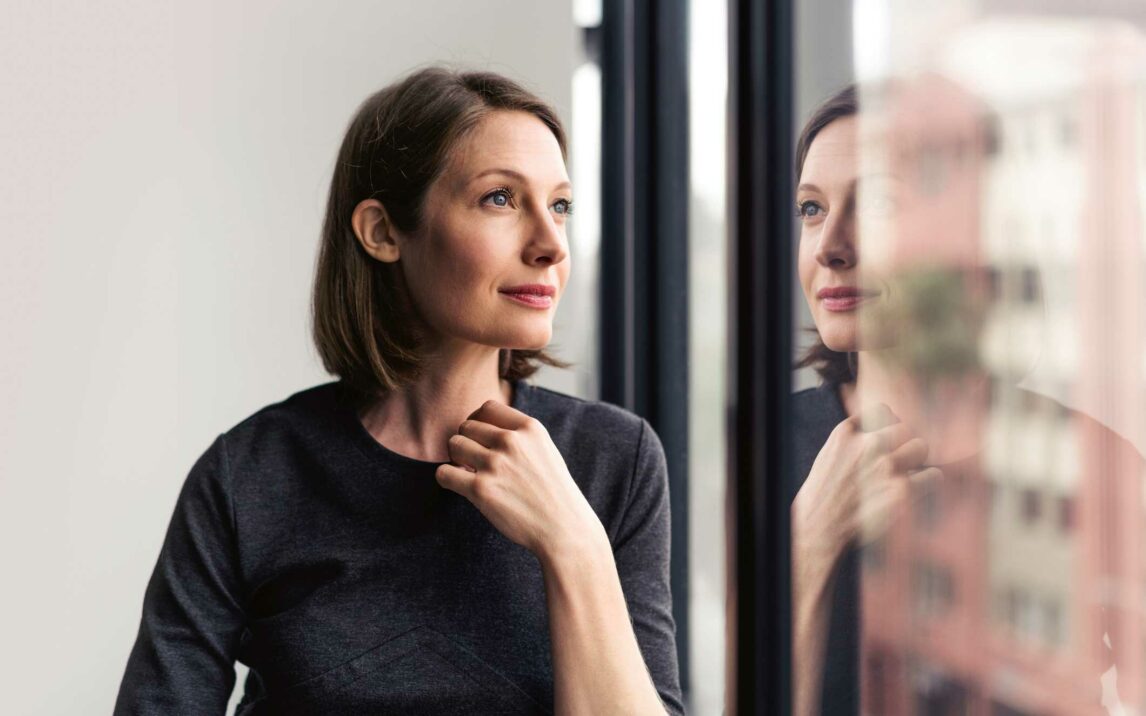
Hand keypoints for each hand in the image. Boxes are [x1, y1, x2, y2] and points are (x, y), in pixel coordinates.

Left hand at [435, 400, 604, 560]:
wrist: (564, 528)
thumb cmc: (554, 492)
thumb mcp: (545, 450)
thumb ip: (519, 435)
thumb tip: (483, 427)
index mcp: (530, 428)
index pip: (487, 407)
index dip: (478, 421)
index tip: (479, 438)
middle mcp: (511, 442)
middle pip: (467, 426)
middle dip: (467, 442)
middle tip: (474, 461)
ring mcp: (495, 465)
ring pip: (454, 445)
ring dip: (456, 458)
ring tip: (469, 472)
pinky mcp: (481, 489)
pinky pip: (444, 473)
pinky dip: (447, 478)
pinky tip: (461, 485)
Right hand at [792, 404, 939, 572]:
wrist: (819, 527)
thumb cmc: (824, 492)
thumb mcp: (829, 451)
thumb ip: (851, 431)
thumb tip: (863, 400)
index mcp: (847, 434)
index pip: (883, 410)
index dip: (890, 423)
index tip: (889, 437)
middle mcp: (867, 446)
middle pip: (906, 428)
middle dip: (904, 442)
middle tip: (901, 458)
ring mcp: (886, 468)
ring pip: (921, 447)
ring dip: (917, 459)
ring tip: (909, 471)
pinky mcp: (902, 492)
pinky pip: (933, 475)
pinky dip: (929, 480)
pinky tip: (920, 485)